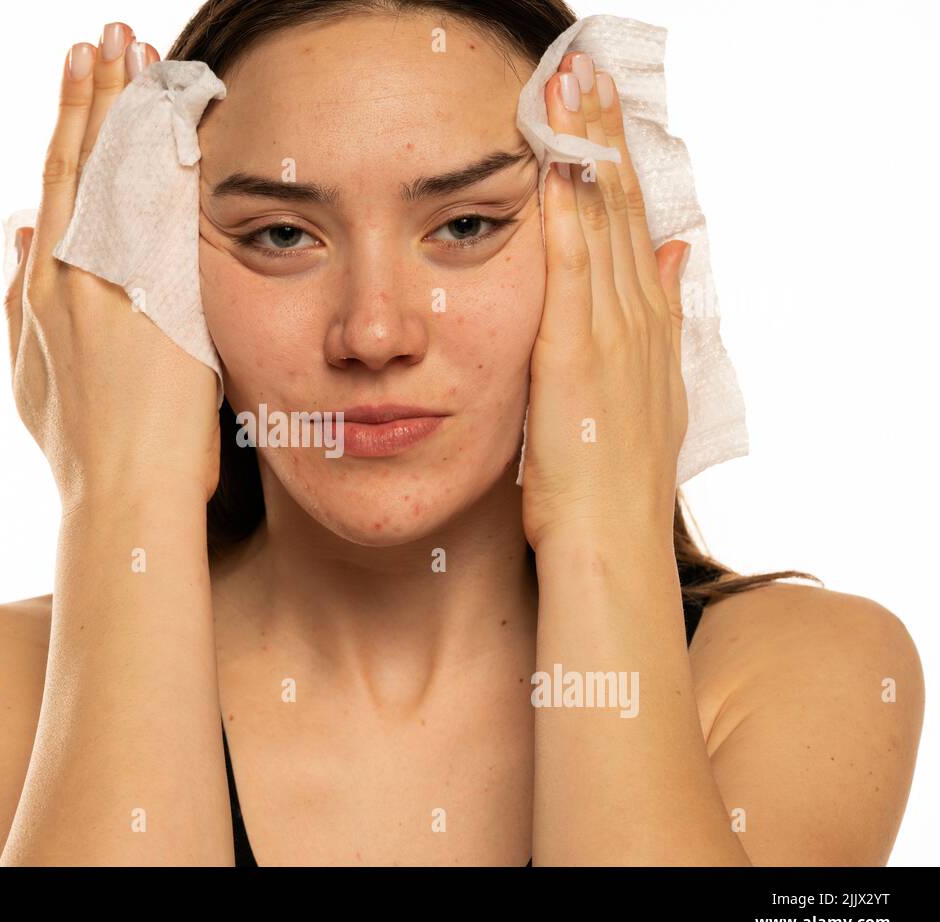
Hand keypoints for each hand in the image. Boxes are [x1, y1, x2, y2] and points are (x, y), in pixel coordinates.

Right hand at [3, 23, 220, 509]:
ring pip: (115, 175)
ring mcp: (107, 285)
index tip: (80, 78)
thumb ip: (14, 306)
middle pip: (79, 165)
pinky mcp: (152, 299)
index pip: (55, 188)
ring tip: (134, 49)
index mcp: (39, 291)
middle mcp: (66, 277)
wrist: (119, 493)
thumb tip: (10, 238)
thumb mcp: (26, 375)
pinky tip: (175, 115)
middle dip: (92, 95)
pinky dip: (163, 158)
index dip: (68, 127)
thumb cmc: (82, 449)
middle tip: (105, 35)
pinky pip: (156, 211)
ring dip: (127, 108)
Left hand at [520, 53, 690, 551]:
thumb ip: (659, 320)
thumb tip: (676, 253)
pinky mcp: (579, 356)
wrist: (608, 544)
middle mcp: (637, 319)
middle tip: (586, 67)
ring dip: (586, 152)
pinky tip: (555, 167)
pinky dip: (567, 216)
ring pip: (603, 224)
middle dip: (603, 135)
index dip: (616, 163)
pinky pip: (574, 271)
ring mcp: (612, 334)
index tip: (599, 110)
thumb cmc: (609, 483)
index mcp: (645, 327)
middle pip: (621, 208)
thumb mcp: (643, 390)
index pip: (632, 226)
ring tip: (572, 85)